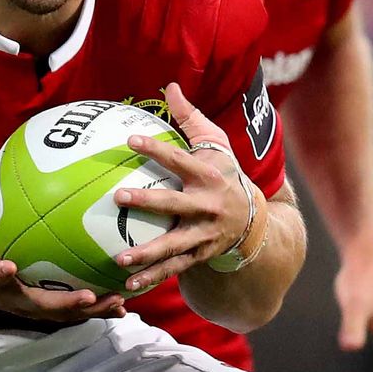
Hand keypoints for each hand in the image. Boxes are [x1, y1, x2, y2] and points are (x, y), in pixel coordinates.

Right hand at [0, 157, 127, 322]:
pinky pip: (71, 312)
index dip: (0, 273)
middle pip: (41, 305)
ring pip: (62, 313)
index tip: (7, 267)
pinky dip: (95, 310)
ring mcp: (29, 306)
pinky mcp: (42, 309)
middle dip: (66, 303)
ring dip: (89, 310)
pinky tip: (121, 306)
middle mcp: (13, 296)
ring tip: (116, 301)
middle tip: (89, 295)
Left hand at [111, 83, 253, 291]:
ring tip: (120, 259)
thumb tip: (170, 85)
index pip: (180, 160)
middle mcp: (209, 206)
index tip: (130, 139)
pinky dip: (152, 278)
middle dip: (148, 202)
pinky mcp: (200, 255)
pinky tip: (127, 286)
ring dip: (147, 254)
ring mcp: (205, 234)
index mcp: (209, 176)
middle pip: (175, 204)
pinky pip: (174, 268)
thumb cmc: (225, 174)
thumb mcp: (217, 144)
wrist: (255, 221)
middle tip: (117, 197)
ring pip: (174, 245)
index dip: (156, 149)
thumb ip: (191, 117)